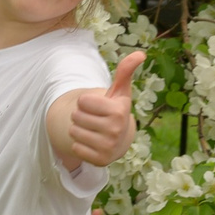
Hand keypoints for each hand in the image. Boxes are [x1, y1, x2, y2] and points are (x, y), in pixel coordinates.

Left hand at [66, 51, 143, 167]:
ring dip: (79, 130)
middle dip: (81, 116)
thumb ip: (125, 71)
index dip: (86, 102)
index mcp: (119, 111)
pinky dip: (80, 145)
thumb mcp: (119, 91)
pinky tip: (91, 143)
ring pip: (73, 132)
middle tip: (94, 120)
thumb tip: (140, 53)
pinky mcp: (99, 160)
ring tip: (92, 130)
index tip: (97, 107)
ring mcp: (108, 147)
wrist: (119, 140)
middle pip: (76, 116)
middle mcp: (115, 130)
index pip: (82, 101)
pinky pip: (75, 148)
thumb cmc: (115, 110)